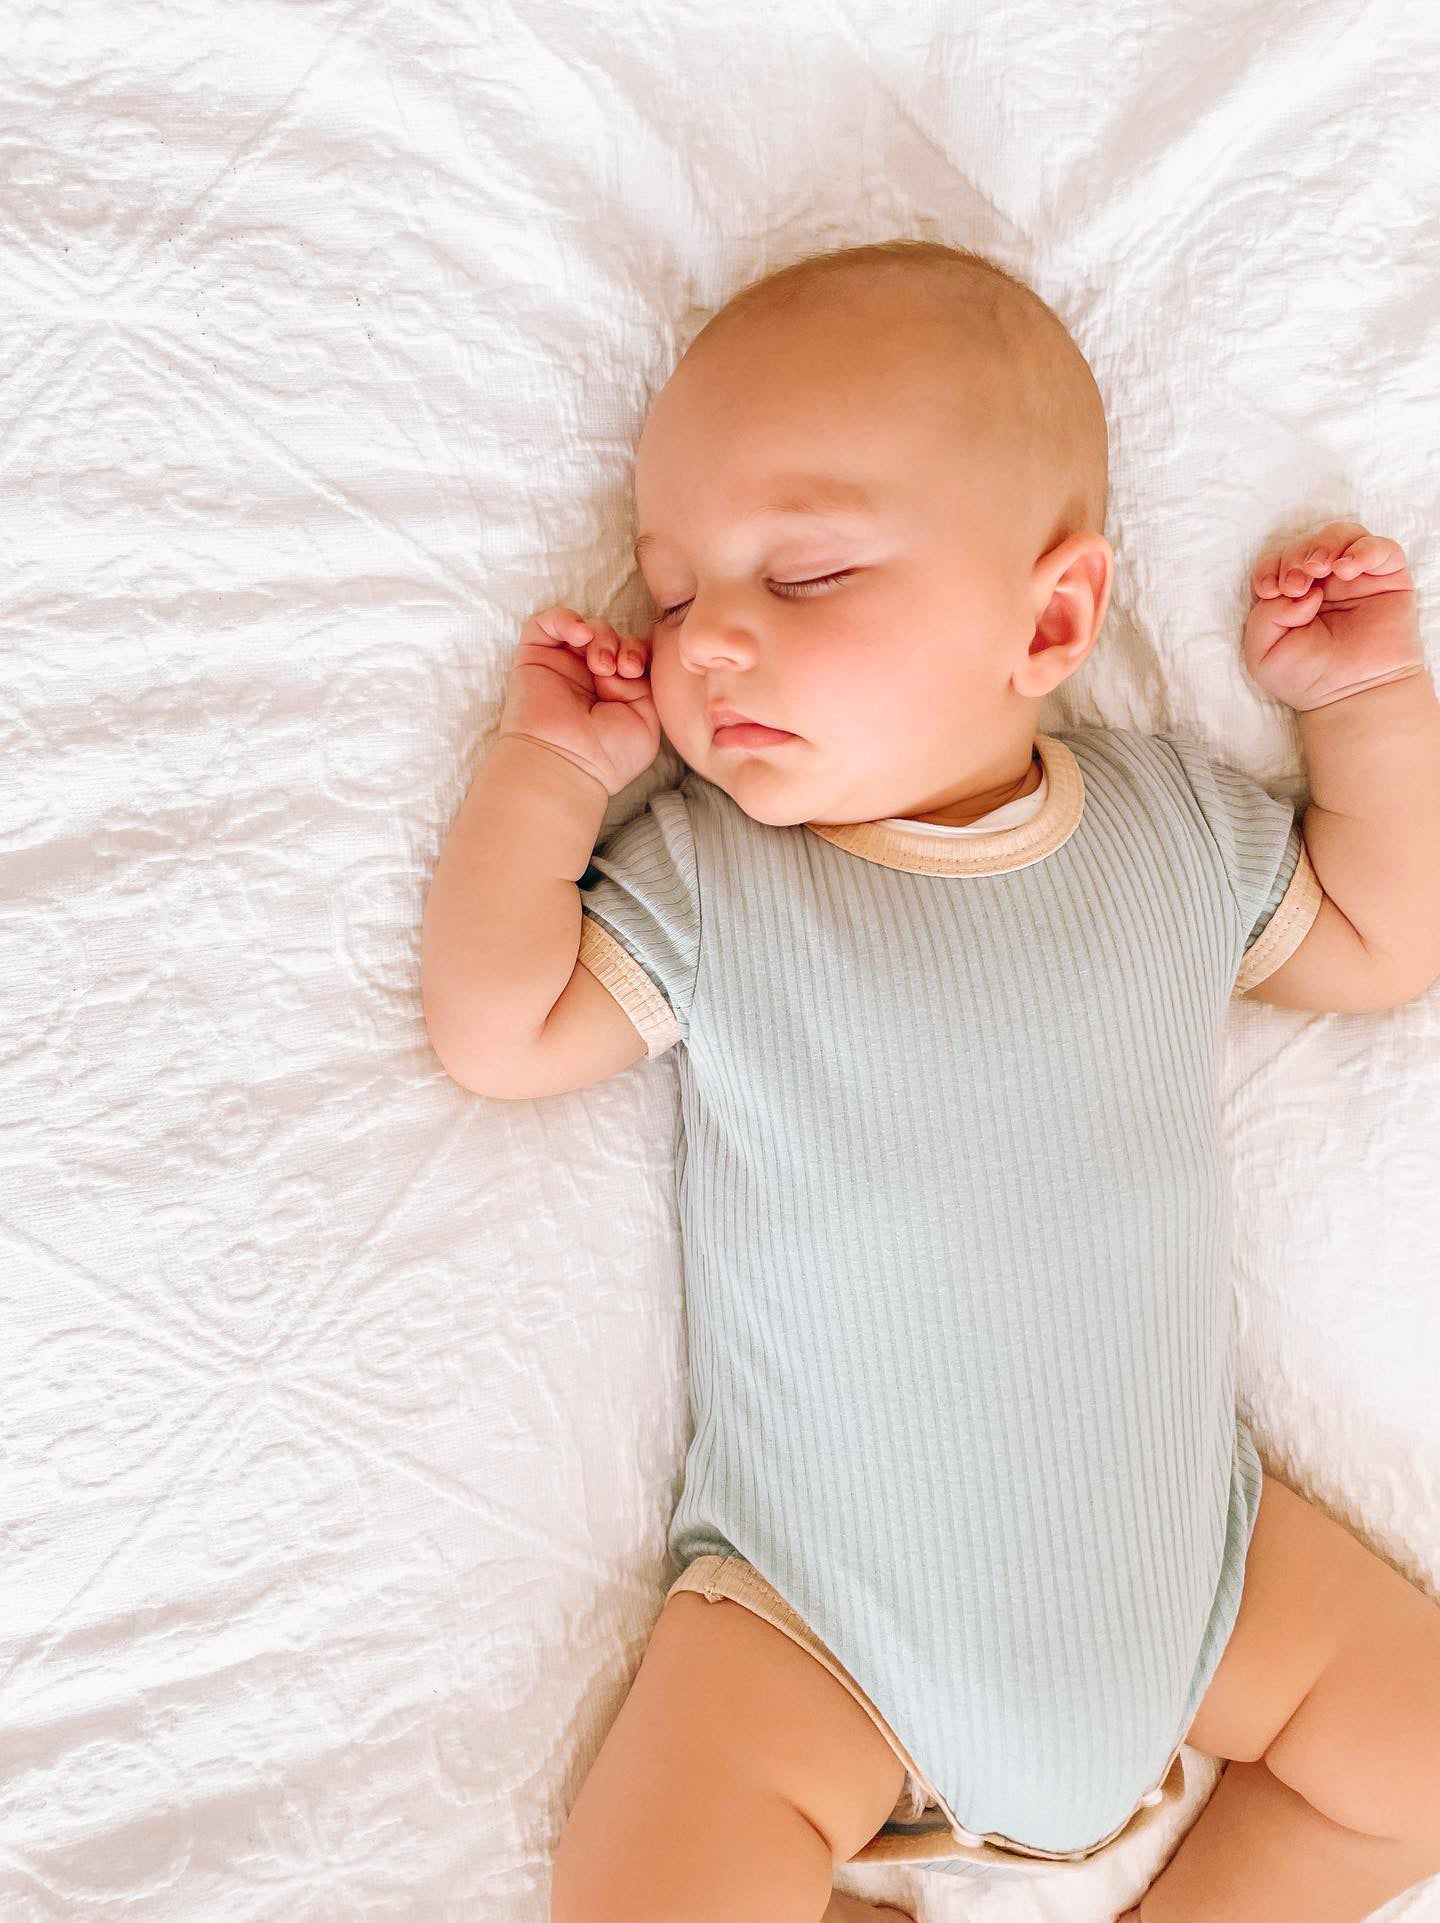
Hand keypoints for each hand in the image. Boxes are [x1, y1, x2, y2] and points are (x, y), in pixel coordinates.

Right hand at [497, 605, 659, 795]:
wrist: (567, 764)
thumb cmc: (608, 755)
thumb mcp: (647, 719)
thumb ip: (646, 683)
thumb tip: (627, 661)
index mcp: (616, 689)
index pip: (631, 651)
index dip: (638, 651)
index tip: (636, 670)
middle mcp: (588, 675)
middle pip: (611, 635)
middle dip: (621, 644)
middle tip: (622, 668)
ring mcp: (562, 665)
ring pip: (585, 626)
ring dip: (600, 636)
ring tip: (602, 664)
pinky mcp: (534, 658)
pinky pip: (546, 622)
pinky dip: (565, 619)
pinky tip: (580, 635)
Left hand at [1243, 522, 1425, 712]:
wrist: (1353, 696)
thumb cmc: (1307, 678)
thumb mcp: (1262, 653)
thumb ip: (1263, 618)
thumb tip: (1299, 592)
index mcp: (1290, 594)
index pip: (1276, 562)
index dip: (1270, 567)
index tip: (1270, 590)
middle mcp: (1322, 582)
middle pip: (1306, 544)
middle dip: (1295, 557)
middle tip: (1295, 584)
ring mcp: (1355, 578)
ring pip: (1341, 536)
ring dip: (1325, 544)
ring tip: (1320, 567)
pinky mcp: (1387, 579)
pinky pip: (1380, 548)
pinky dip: (1363, 550)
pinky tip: (1347, 568)